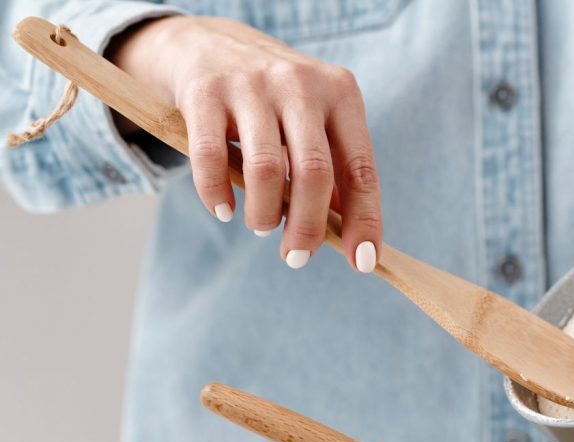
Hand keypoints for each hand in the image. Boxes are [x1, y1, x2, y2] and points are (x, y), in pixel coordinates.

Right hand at [109, 16, 380, 270]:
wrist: (208, 43)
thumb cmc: (275, 100)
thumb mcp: (314, 121)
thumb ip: (334, 170)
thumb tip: (352, 237)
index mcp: (341, 94)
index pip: (361, 169)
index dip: (364, 220)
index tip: (363, 262)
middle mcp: (301, 84)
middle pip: (315, 174)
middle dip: (307, 227)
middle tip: (295, 256)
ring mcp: (252, 84)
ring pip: (266, 170)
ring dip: (263, 215)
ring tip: (259, 227)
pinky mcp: (205, 91)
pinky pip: (211, 157)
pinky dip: (217, 194)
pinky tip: (224, 210)